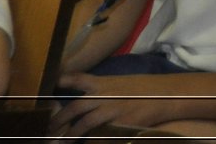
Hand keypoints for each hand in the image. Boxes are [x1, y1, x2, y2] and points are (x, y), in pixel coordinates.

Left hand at [52, 73, 174, 141]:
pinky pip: (99, 135)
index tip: (47, 87)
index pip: (77, 79)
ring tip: (59, 142)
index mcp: (104, 82)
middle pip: (74, 107)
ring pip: (83, 123)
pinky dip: (90, 140)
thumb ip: (104, 89)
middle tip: (48, 129)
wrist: (167, 94)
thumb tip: (87, 98)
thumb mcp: (122, 83)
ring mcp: (112, 110)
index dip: (61, 82)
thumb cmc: (145, 88)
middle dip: (59, 119)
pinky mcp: (119, 123)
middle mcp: (104, 95)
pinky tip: (84, 143)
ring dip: (69, 134)